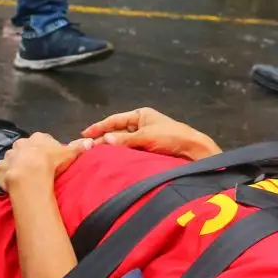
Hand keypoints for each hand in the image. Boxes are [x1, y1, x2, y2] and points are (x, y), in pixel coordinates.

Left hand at [0, 132, 86, 194]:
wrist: (30, 175)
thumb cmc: (51, 162)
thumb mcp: (69, 154)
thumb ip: (79, 147)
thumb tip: (91, 141)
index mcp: (37, 139)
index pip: (41, 140)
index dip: (44, 149)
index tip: (48, 158)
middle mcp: (21, 144)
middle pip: (24, 148)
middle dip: (27, 155)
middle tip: (34, 167)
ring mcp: (9, 156)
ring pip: (10, 158)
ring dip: (13, 164)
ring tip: (20, 175)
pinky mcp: (0, 169)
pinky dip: (0, 175)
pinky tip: (4, 180)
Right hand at [82, 107, 220, 160]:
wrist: (192, 151)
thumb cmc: (171, 137)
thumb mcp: (146, 136)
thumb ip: (124, 139)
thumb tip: (104, 140)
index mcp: (141, 115)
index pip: (115, 120)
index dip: (99, 127)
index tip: (84, 135)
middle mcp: (141, 125)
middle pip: (117, 132)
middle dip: (103, 139)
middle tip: (86, 149)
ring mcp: (144, 138)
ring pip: (122, 143)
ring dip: (111, 149)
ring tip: (95, 157)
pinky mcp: (148, 151)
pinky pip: (130, 152)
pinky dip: (120, 156)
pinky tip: (111, 162)